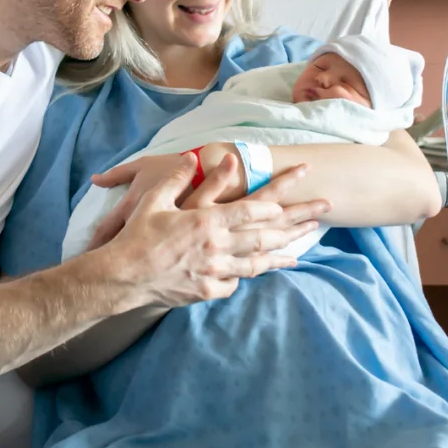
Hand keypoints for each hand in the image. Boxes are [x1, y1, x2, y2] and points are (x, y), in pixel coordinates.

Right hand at [105, 155, 325, 307]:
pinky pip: (234, 282)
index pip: (251, 209)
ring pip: (257, 263)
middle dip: (297, 221)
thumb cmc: (138, 235)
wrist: (124, 276)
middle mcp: (218, 247)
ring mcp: (216, 272)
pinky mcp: (208, 290)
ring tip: (301, 250)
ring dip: (282, 253)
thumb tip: (191, 157)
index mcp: (207, 222)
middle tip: (322, 212)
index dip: (276, 200)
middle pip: (265, 235)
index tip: (296, 192)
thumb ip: (177, 178)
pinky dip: (246, 275)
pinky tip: (255, 271)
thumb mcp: (155, 200)